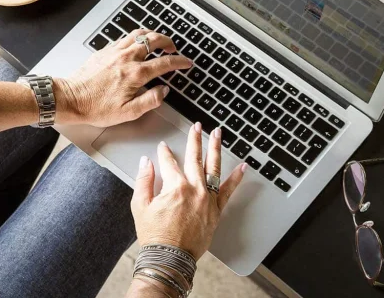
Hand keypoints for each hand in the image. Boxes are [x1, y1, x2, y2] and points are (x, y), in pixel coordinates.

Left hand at [56, 29, 192, 127]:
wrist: (71, 99)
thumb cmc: (96, 107)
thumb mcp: (128, 112)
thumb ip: (150, 100)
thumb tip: (163, 91)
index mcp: (135, 74)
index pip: (164, 63)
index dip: (179, 61)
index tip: (186, 62)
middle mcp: (126, 59)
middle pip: (153, 40)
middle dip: (168, 41)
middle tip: (173, 48)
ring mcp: (114, 52)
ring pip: (138, 34)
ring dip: (152, 35)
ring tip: (158, 41)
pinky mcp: (104, 51)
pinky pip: (124, 38)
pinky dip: (135, 37)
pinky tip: (136, 44)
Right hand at [130, 124, 246, 259]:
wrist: (170, 257)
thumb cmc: (155, 235)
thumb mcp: (140, 206)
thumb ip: (143, 180)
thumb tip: (146, 162)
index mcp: (175, 186)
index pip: (169, 162)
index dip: (164, 153)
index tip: (163, 147)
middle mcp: (194, 189)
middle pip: (194, 158)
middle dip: (195, 140)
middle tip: (197, 127)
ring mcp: (207, 199)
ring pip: (213, 168)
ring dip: (215, 149)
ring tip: (218, 134)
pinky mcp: (216, 210)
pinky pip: (228, 191)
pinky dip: (236, 178)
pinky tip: (242, 167)